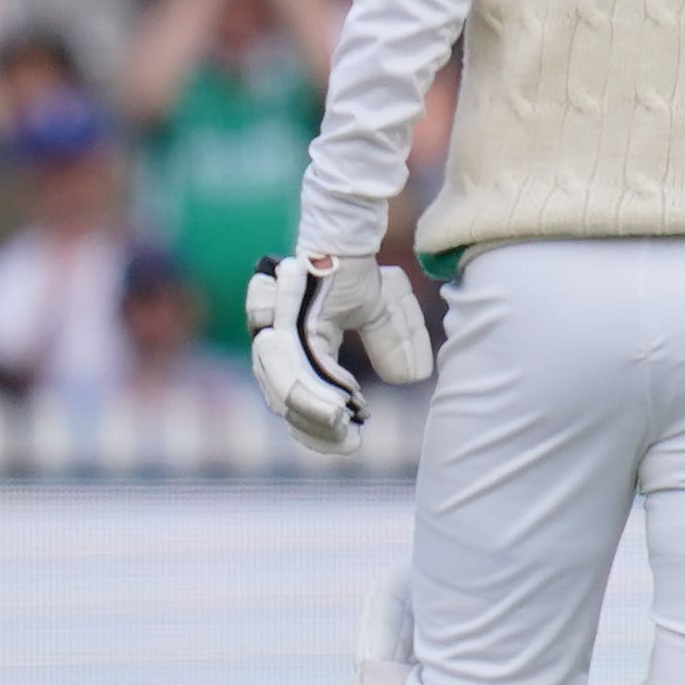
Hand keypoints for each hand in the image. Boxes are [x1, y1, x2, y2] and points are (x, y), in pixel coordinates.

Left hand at [246, 253, 427, 456]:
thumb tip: (409, 379)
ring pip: (283, 392)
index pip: (299, 404)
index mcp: (299, 351)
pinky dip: (311, 394)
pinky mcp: (279, 326)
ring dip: (314, 415)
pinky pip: (288, 371)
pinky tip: (337, 408)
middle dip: (316, 430)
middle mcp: (279, 348)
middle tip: (348, 442)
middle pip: (285, 404)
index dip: (321, 430)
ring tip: (342, 428)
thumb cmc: (357, 272)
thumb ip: (393, 345)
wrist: (346, 241)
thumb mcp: (384, 314)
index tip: (352, 444)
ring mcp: (275, 338)